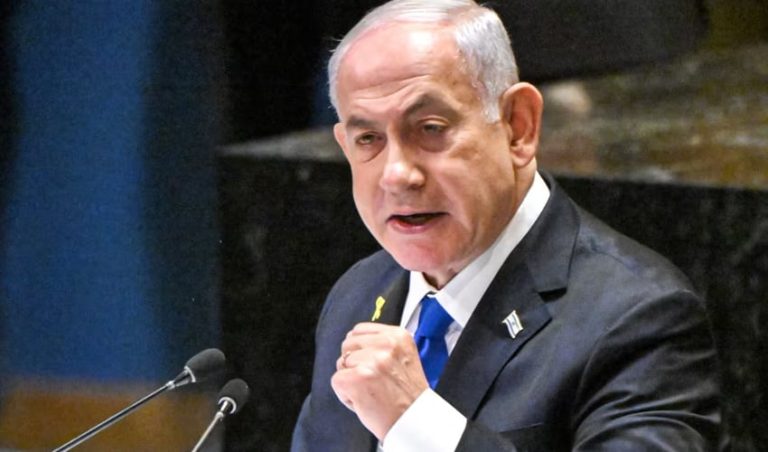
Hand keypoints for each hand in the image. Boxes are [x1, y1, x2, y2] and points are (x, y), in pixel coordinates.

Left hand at [331, 322, 428, 439]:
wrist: (414, 422)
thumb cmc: (407, 397)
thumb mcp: (403, 358)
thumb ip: (382, 345)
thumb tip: (353, 339)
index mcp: (398, 336)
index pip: (359, 330)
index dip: (361, 350)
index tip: (374, 366)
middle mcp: (386, 345)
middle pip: (347, 344)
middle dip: (354, 363)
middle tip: (374, 381)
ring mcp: (372, 361)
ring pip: (341, 363)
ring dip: (350, 380)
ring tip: (371, 392)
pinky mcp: (357, 378)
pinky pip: (336, 380)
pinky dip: (345, 395)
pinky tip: (364, 401)